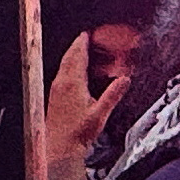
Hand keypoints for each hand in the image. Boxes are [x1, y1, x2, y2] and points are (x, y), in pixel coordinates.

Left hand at [43, 32, 125, 162]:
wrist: (60, 146)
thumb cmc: (77, 133)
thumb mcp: (101, 113)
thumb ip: (113, 94)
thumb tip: (124, 79)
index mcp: (72, 83)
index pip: (77, 54)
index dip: (83, 41)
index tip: (88, 32)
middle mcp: (62, 83)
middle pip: (69, 56)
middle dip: (78, 44)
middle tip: (87, 37)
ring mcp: (56, 89)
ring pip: (64, 64)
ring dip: (73, 55)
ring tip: (82, 50)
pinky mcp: (55, 96)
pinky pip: (62, 73)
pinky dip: (70, 66)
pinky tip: (76, 72)